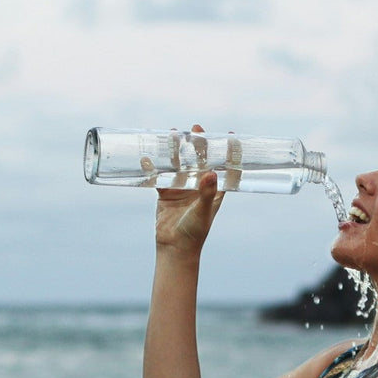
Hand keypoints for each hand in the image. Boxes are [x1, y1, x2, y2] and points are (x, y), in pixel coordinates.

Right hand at [155, 125, 224, 254]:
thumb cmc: (195, 232)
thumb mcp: (203, 211)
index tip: (230, 135)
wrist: (175, 248)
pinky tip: (148, 158)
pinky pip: (160, 176)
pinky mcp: (166, 193)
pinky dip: (154, 167)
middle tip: (196, 128)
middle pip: (200, 160)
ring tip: (173, 135)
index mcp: (214, 190)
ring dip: (176, 151)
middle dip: (199, 144)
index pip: (224, 167)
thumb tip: (211, 173)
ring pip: (179, 165)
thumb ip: (206, 193)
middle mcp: (199, 186)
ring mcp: (182, 188)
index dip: (228, 152)